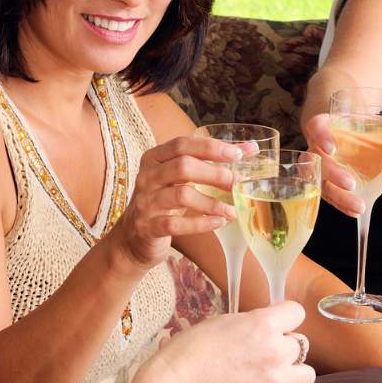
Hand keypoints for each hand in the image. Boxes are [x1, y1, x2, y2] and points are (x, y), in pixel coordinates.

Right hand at [108, 136, 240, 268]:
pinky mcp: (149, 227)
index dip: (210, 147)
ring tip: (231, 209)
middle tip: (234, 182)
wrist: (132, 238)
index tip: (237, 153)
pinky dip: (201, 224)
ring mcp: (146, 203)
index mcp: (154, 158)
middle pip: (182, 167)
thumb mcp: (178, 178)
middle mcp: (147, 177)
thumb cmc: (162, 200)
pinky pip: (176, 224)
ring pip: (181, 195)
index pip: (182, 144)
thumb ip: (207, 162)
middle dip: (213, 173)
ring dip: (211, 202)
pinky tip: (218, 222)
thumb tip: (249, 149)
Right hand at [129, 301, 315, 382]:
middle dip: (282, 345)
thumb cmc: (189, 353)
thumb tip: (266, 326)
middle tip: (261, 350)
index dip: (285, 316)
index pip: (296, 312)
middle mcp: (275, 352)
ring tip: (266, 372)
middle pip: (300, 344)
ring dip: (289, 371)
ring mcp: (276, 382)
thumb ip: (252, 323)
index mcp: (262, 325)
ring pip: (304, 373)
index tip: (278, 321)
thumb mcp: (222, 323)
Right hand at [303, 113, 381, 216]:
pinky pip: (327, 194)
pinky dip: (341, 204)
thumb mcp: (375, 125)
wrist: (345, 130)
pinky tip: (355, 212)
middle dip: (332, 174)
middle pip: (315, 161)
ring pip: (318, 182)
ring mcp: (317, 166)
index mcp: (326, 125)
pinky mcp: (324, 182)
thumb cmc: (359, 127)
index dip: (321, 137)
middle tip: (351, 184)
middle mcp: (316, 146)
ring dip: (336, 196)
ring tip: (358, 207)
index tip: (332, 149)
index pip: (316, 128)